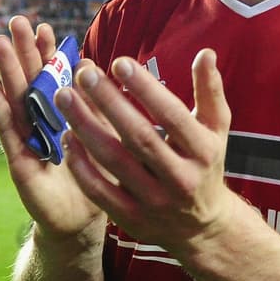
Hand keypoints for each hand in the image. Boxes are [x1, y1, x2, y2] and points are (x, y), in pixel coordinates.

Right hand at [0, 16, 102, 238]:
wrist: (82, 222)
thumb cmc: (96, 178)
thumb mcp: (103, 137)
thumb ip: (97, 106)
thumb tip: (94, 66)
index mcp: (63, 113)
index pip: (54, 77)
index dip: (49, 53)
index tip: (46, 27)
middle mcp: (41, 121)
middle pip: (30, 80)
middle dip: (24, 51)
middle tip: (17, 22)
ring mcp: (27, 138)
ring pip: (15, 99)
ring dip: (6, 70)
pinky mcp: (18, 158)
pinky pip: (7, 128)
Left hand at [55, 48, 234, 258]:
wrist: (201, 227)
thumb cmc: (205, 164)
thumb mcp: (215, 129)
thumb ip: (209, 92)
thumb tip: (204, 52)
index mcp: (203, 151)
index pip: (172, 116)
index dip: (146, 89)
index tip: (119, 61)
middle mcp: (180, 178)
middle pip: (139, 137)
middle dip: (109, 103)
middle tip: (84, 73)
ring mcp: (155, 202)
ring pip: (114, 162)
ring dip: (86, 128)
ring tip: (64, 97)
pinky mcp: (132, 219)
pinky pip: (100, 191)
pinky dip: (81, 166)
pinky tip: (66, 138)